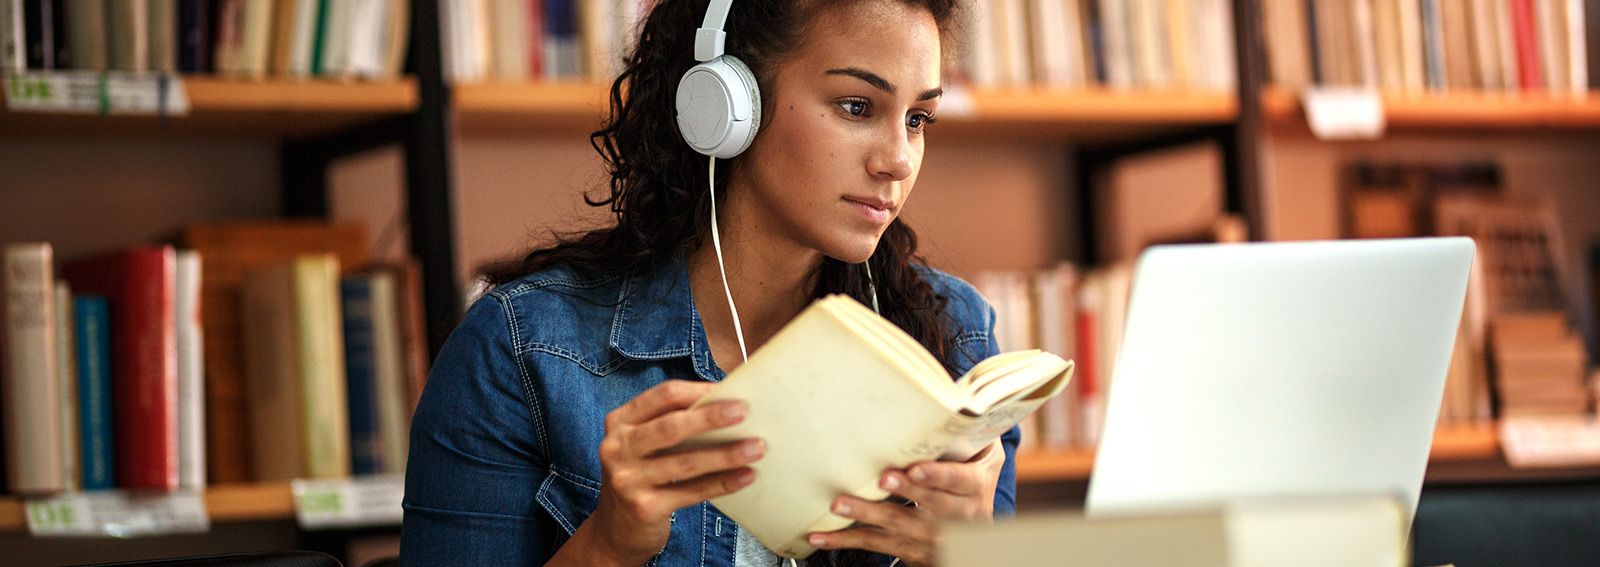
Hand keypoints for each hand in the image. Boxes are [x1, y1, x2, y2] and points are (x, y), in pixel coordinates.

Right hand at [552, 380, 763, 566]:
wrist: (615, 531)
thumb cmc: (641, 476)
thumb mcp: (642, 445)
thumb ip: (670, 424)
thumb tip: (726, 404)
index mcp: (620, 422)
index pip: (662, 396)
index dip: (697, 391)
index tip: (728, 390)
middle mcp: (617, 448)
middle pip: (671, 426)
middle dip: (711, 417)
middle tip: (744, 411)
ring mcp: (628, 480)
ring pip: (686, 462)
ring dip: (725, 454)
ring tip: (756, 448)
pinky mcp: (644, 508)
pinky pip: (692, 492)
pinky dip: (722, 483)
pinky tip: (746, 476)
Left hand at [805, 440, 1006, 565]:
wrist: (980, 542)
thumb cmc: (974, 485)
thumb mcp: (986, 460)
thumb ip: (973, 434)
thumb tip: (954, 400)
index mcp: (974, 487)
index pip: (957, 480)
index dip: (936, 475)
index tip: (914, 468)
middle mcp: (956, 517)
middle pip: (928, 504)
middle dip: (902, 491)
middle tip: (879, 478)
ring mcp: (933, 538)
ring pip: (897, 527)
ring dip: (866, 516)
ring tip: (839, 505)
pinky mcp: (911, 551)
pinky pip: (877, 545)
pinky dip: (847, 541)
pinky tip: (822, 537)